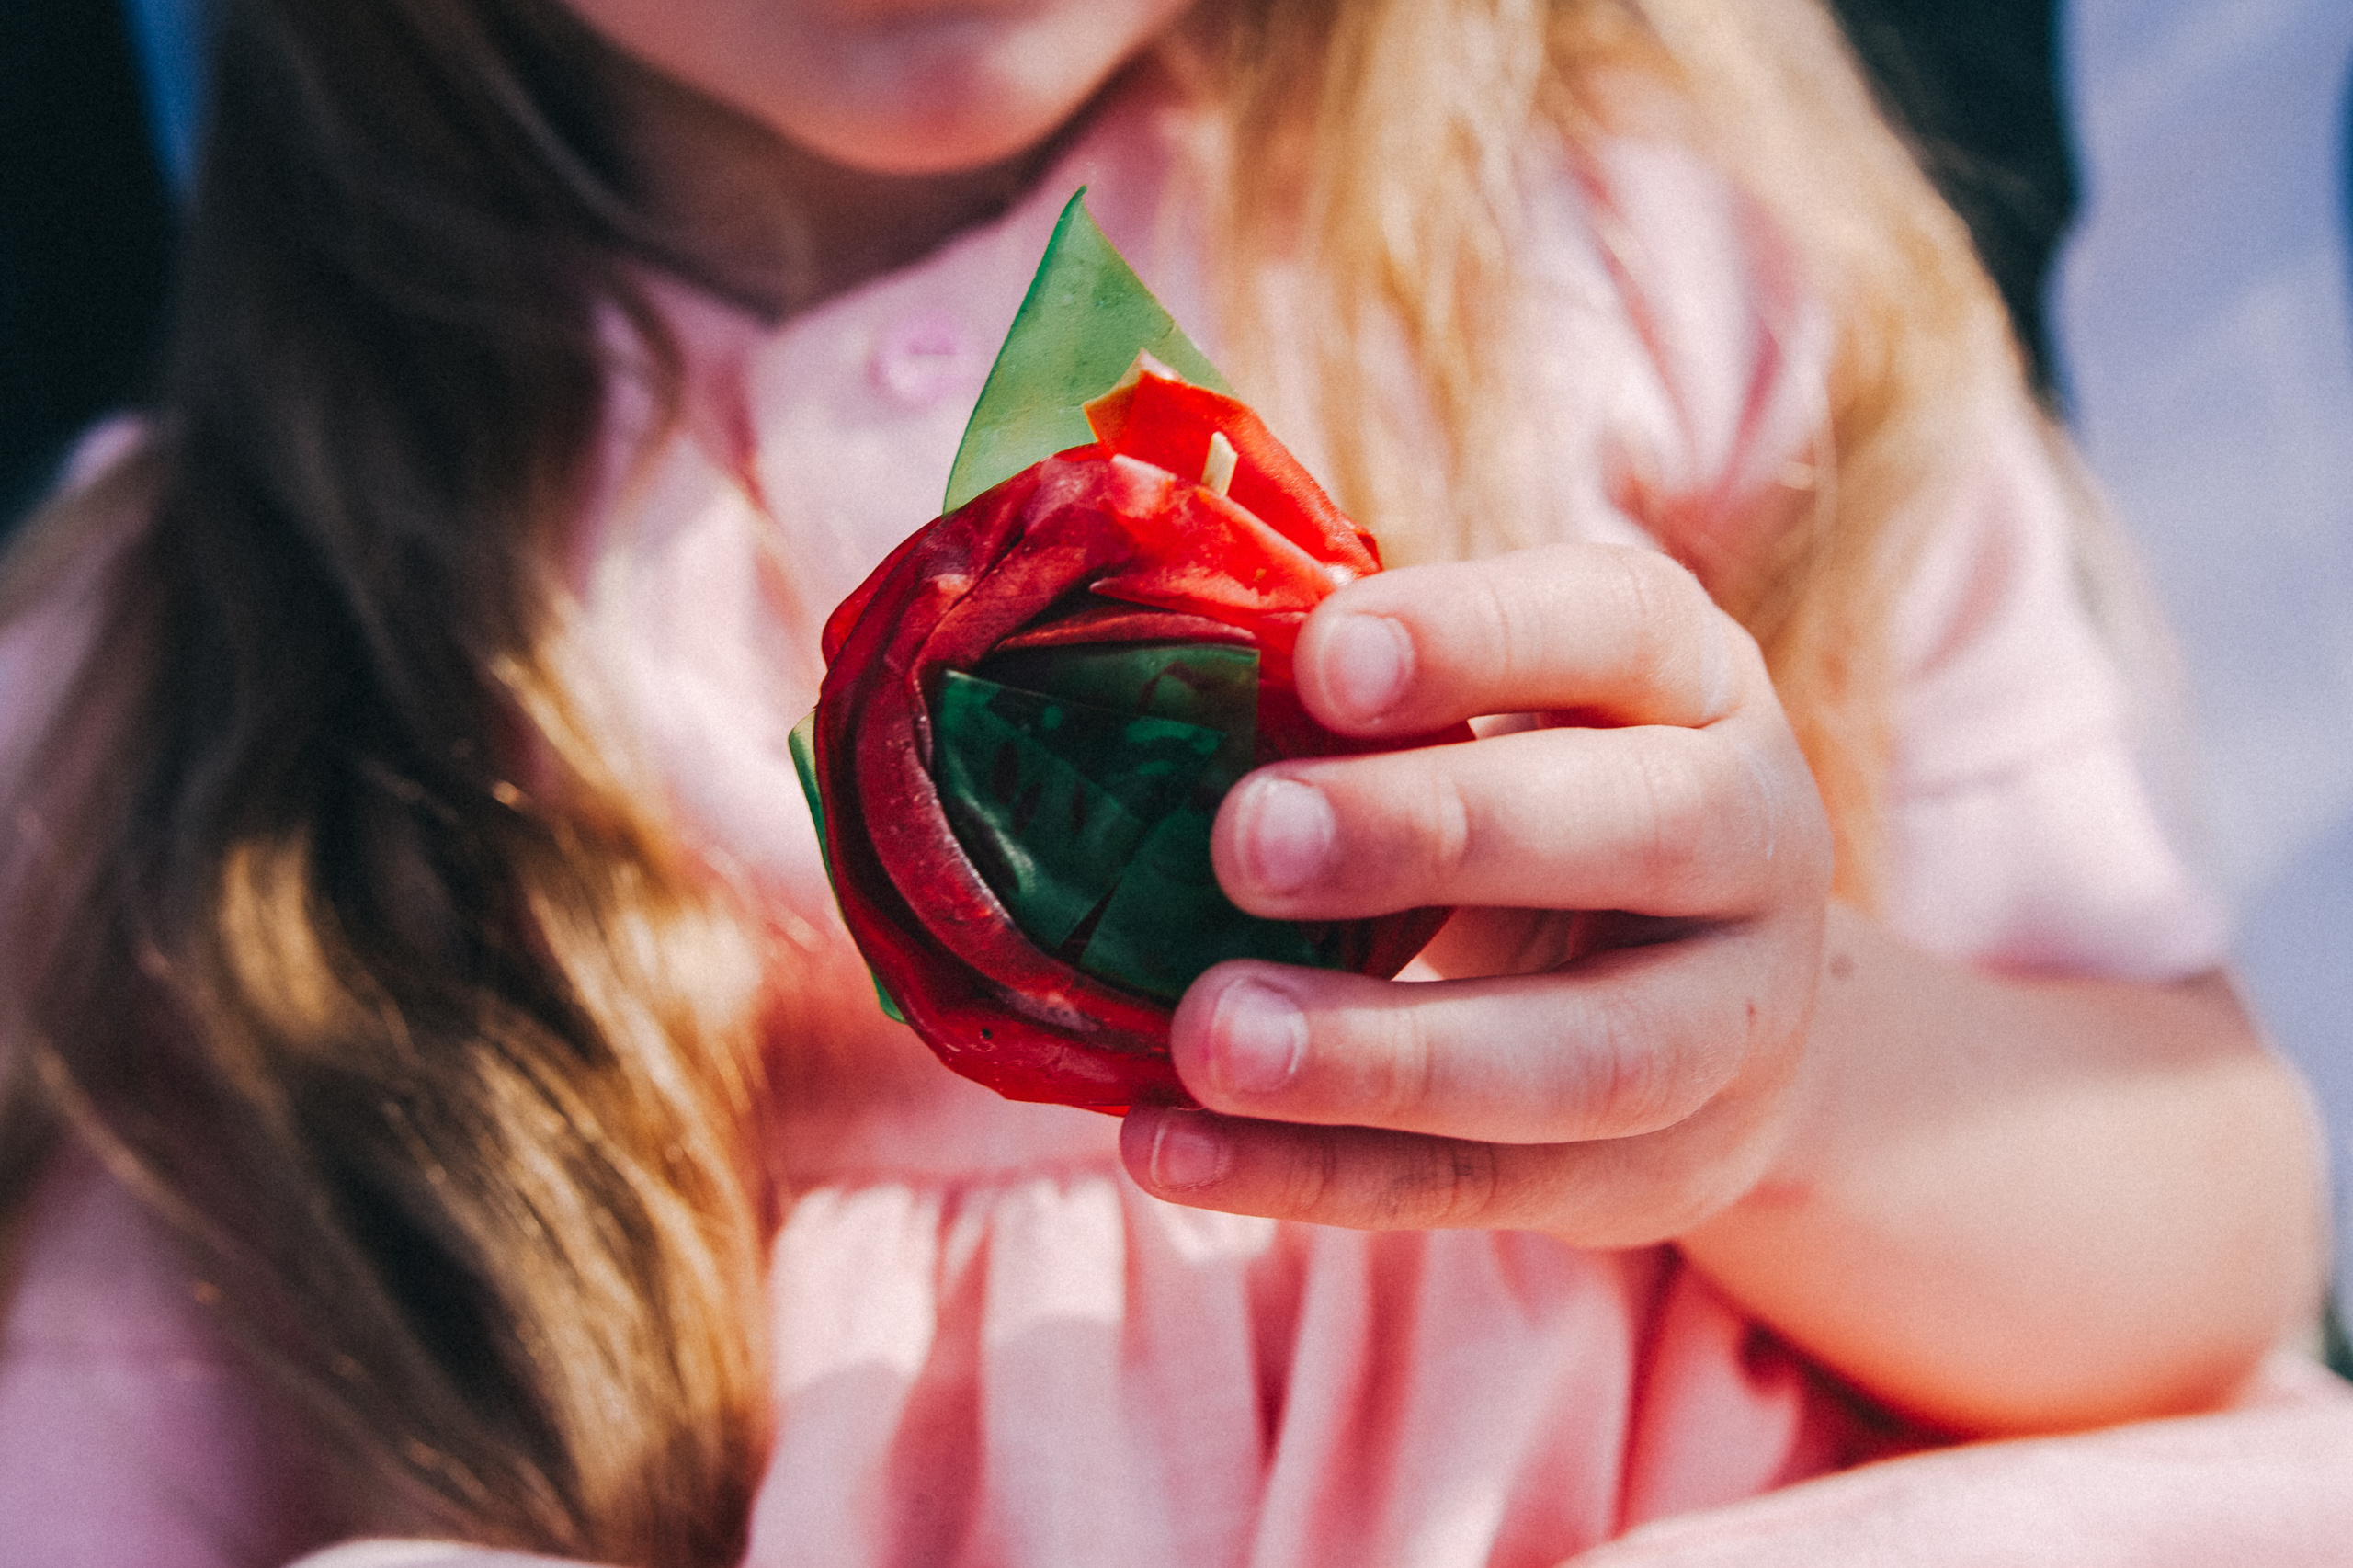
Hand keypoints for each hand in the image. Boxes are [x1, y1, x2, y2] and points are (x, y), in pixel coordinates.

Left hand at [1119, 542, 1834, 1244]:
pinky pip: (1473, 1184)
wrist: (1723, 1020)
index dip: (1476, 635)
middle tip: (1244, 841)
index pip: (1618, 624)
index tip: (1321, 658)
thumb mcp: (1524, 710)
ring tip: (1208, 1038)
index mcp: (1694, 682)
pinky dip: (1310, 1174)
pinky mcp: (1642, 1174)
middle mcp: (1750, 842)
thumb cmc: (1550, 803)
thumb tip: (1177, 668)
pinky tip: (1172, 1149)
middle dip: (1433, 832)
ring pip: (1577, 1056)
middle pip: (1638, 829)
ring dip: (1378, 1054)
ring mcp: (1722, 1029)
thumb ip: (1388, 691)